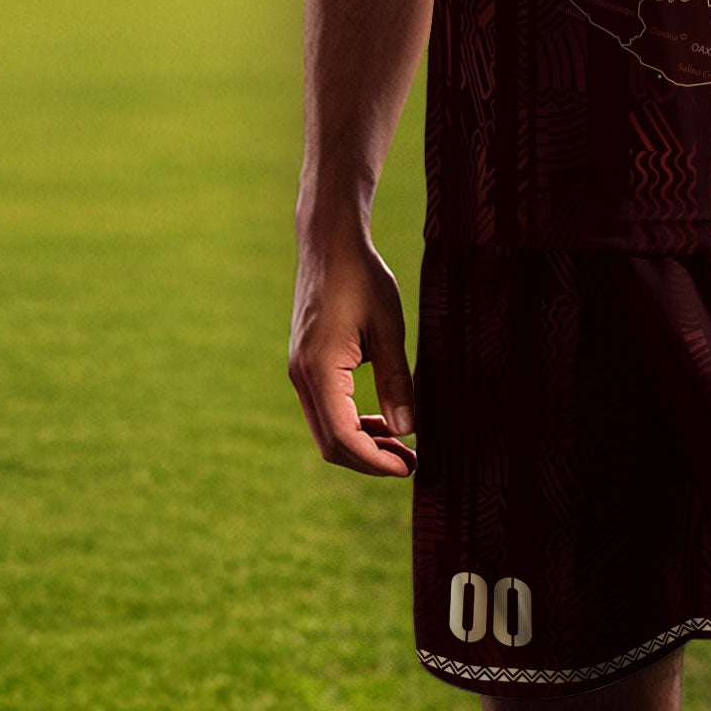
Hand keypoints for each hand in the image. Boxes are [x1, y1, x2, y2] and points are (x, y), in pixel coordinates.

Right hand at [288, 229, 416, 476]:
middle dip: (370, 459)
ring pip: (326, 428)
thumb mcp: (389, 328)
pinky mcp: (305, 365)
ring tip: (401, 446)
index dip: (375, 461)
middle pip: (330, 442)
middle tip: (411, 463)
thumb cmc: (362, 278)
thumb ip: (396, 380)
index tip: (408, 467)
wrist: (330, 243)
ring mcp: (299, 372)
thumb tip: (408, 430)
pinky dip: (351, 423)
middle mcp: (301, 377)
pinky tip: (381, 420)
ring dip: (361, 443)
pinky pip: (325, 409)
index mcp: (319, 370)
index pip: (342, 437)